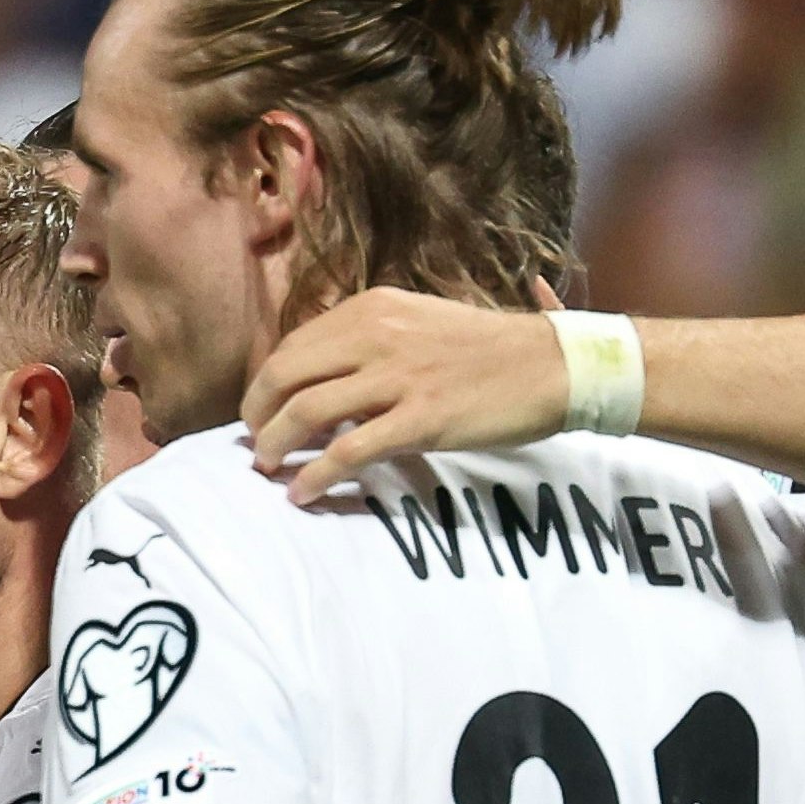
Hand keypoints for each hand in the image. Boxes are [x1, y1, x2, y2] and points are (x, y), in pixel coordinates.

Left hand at [242, 284, 577, 501]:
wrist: (550, 364)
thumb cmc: (487, 349)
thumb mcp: (417, 324)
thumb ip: (368, 343)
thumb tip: (323, 380)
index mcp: (372, 310)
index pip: (292, 347)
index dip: (264, 385)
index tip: (260, 412)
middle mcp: (375, 336)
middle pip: (284, 376)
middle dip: (257, 415)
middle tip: (254, 444)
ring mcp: (397, 377)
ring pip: (306, 412)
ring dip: (274, 447)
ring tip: (267, 470)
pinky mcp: (420, 419)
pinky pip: (348, 451)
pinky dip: (314, 476)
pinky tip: (302, 493)